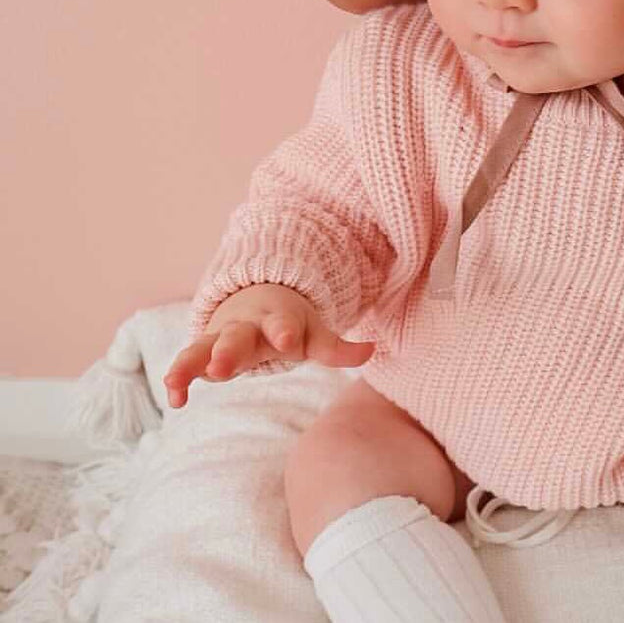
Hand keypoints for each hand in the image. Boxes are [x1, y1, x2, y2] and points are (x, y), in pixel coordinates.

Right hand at [162, 283, 374, 408]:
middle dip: (229, 351)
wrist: (253, 300)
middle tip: (220, 368)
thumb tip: (372, 350)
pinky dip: (177, 379)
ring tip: (177, 382)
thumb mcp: (313, 333)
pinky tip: (174, 399)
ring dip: (192, 363)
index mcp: (278, 318)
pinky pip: (186, 363)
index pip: (283, 323)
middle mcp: (246, 326)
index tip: (286, 340)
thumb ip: (337, 348)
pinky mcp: (201, 351)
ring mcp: (220, 337)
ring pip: (203, 347)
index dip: (285, 330)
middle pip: (237, 337)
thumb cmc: (288, 325)